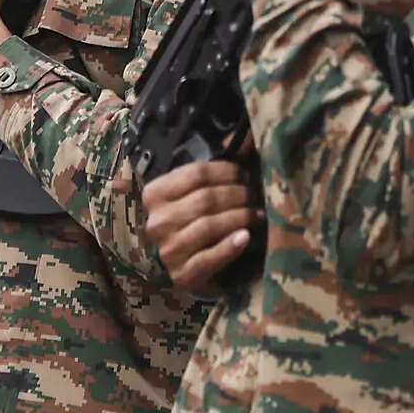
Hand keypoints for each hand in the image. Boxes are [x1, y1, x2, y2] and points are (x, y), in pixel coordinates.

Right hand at [140, 160, 260, 290]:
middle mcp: (157, 221)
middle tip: (257, 195)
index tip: (247, 174)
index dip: (228, 171)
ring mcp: (168, 249)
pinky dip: (230, 246)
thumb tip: (250, 137)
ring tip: (258, 215)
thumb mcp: (195, 192)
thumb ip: (215, 168)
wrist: (188, 265)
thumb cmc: (194, 220)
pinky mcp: (182, 274)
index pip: (196, 174)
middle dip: (238, 195)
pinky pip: (210, 257)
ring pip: (209, 225)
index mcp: (155, 194)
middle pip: (205, 199)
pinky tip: (247, 237)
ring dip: (240, 217)